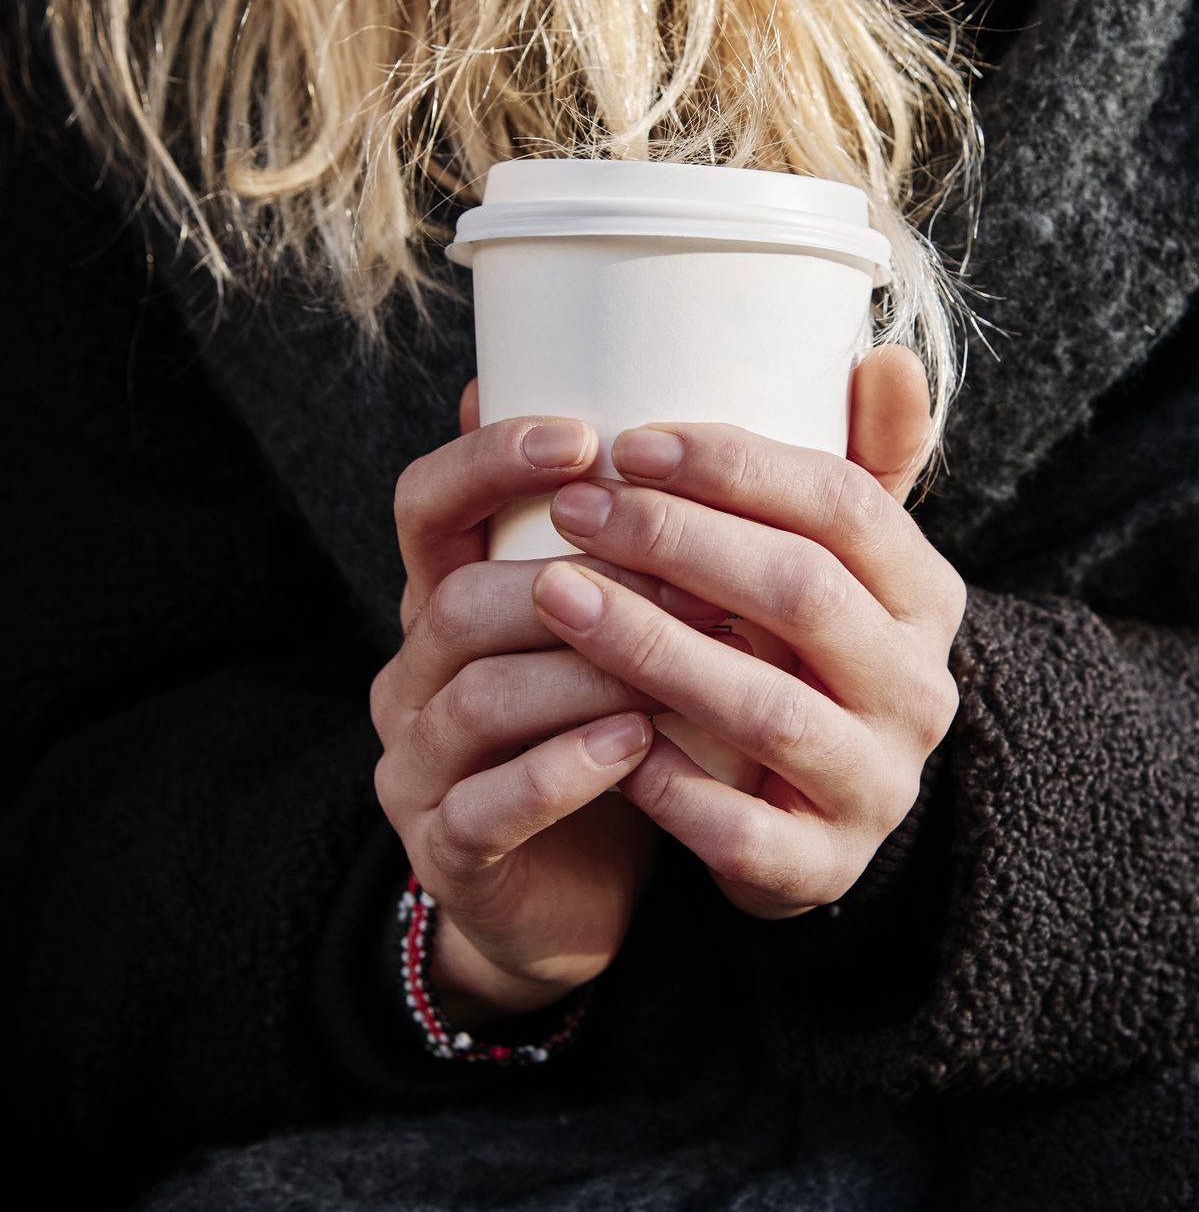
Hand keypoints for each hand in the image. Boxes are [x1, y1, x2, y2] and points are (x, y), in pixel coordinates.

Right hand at [371, 388, 727, 1021]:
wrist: (580, 884)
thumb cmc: (617, 726)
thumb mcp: (626, 626)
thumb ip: (646, 534)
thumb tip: (681, 405)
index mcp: (449, 595)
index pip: (430, 503)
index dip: (491, 462)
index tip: (587, 438)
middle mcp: (417, 669)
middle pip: (458, 598)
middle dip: (575, 580)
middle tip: (690, 582)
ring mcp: (419, 761)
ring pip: (476, 696)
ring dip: (585, 673)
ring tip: (679, 667)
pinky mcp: (444, 846)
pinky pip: (487, 805)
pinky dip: (564, 771)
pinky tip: (636, 746)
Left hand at [529, 345, 964, 919]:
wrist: (823, 809)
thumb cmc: (805, 657)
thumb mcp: (839, 565)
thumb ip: (852, 466)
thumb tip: (883, 352)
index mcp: (924, 597)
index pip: (845, 506)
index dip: (737, 467)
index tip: (633, 440)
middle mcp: (918, 688)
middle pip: (801, 593)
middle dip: (679, 541)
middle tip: (579, 508)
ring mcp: (877, 784)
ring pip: (766, 708)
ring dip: (652, 645)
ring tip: (557, 595)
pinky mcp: (825, 866)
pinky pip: (741, 828)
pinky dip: (667, 782)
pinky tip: (599, 733)